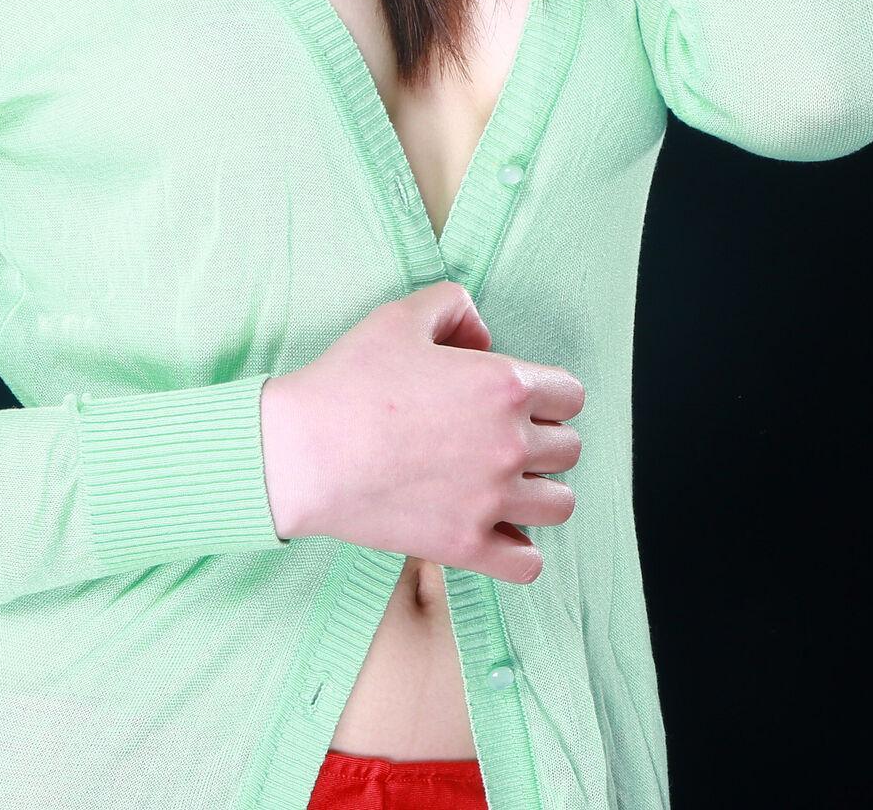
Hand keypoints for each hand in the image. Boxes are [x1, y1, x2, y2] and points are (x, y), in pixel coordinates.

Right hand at [259, 280, 585, 582]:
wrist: (301, 452)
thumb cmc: (347, 381)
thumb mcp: (400, 316)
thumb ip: (455, 307)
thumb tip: (483, 338)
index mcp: (504, 385)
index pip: (571, 395)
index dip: (545, 394)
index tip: (515, 401)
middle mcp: (510, 444)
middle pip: (569, 449)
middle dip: (542, 440)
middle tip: (500, 439)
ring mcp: (491, 500)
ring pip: (560, 504)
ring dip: (538, 492)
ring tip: (502, 484)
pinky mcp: (466, 545)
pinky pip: (529, 564)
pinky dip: (519, 550)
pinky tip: (494, 530)